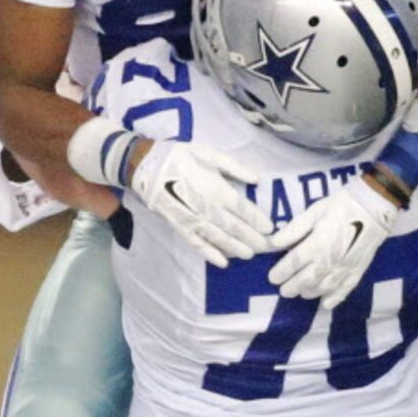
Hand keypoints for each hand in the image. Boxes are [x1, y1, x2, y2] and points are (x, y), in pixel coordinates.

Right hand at [128, 140, 269, 265]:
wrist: (147, 168)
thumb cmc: (180, 157)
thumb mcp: (209, 153)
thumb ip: (234, 167)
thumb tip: (257, 179)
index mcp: (217, 189)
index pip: (243, 209)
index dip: (258, 220)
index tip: (270, 228)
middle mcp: (208, 208)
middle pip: (235, 228)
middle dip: (253, 239)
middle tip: (267, 247)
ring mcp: (194, 221)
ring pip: (220, 239)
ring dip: (237, 249)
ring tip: (250, 255)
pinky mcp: (181, 228)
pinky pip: (198, 245)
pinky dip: (211, 255)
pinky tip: (223, 263)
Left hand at [267, 176, 398, 309]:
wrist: (374, 207)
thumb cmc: (341, 206)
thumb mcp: (313, 212)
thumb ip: (293, 230)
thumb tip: (272, 243)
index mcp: (315, 245)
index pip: (292, 265)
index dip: (280, 273)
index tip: (272, 278)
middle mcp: (327, 262)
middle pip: (304, 281)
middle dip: (291, 288)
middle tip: (283, 290)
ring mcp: (343, 269)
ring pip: (321, 289)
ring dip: (308, 293)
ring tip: (301, 293)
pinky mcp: (357, 271)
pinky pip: (344, 290)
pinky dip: (333, 299)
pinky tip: (325, 305)